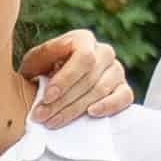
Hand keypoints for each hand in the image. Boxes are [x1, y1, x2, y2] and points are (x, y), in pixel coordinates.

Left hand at [20, 28, 136, 123]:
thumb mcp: (36, 61)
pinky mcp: (124, 89)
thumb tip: (52, 55)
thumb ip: (42, 56)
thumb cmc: (43, 72)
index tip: (47, 97)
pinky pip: (124, 97)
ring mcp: (117, 70)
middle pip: (89, 77)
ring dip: (75, 109)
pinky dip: (108, 106)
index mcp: (83, 39)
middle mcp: (104, 51)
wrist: (56, 89)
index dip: (66, 79)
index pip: (83, 57)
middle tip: (42, 116)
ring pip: (101, 90)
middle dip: (62, 100)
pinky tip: (91, 113)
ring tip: (52, 121)